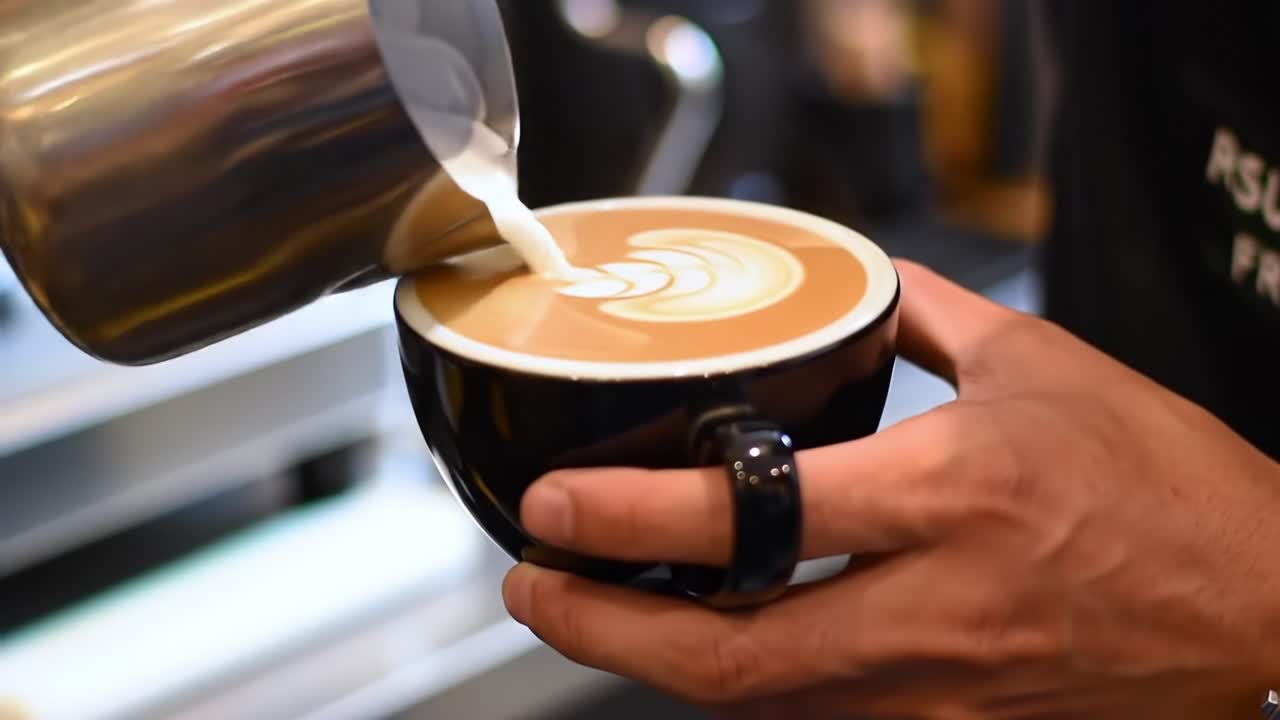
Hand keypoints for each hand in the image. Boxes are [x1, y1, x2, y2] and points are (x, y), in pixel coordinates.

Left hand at [501, 260, 1279, 718]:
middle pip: (726, 656)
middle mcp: (935, 611)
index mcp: (952, 496)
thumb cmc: (1168, 486)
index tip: (553, 503)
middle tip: (533, 585)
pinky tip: (707, 650)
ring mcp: (942, 695)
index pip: (754, 519)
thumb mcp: (1040, 365)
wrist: (1266, 609)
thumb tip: (847, 287)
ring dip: (657, 665)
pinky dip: (745, 690)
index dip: (631, 519)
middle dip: (601, 630)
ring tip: (592, 613)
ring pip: (759, 704)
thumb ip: (922, 316)